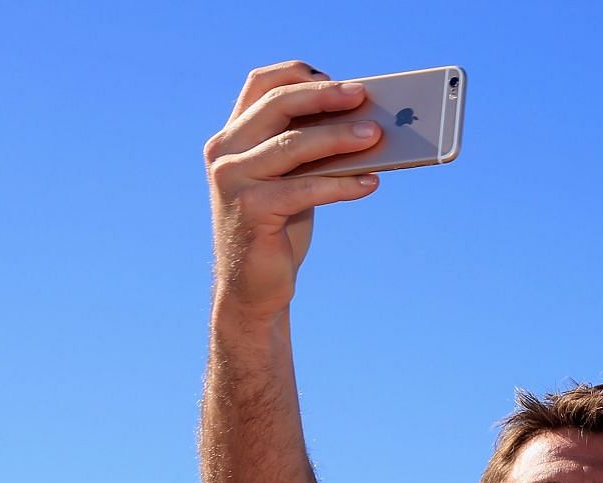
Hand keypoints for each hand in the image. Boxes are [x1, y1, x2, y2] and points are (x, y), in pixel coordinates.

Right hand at [204, 60, 382, 320]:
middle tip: (364, 95)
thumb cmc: (279, 228)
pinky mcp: (251, 211)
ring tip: (377, 136)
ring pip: (292, 144)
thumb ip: (312, 150)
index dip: (298, 75)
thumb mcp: (292, 179)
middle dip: (324, 96)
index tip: (338, 79)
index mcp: (232, 136)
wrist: (253, 288)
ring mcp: (233, 179)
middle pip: (278, 105)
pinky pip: (304, 188)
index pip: (260, 85)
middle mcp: (225, 151)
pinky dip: (341, 184)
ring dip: (339, 137)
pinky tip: (370, 182)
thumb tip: (366, 124)